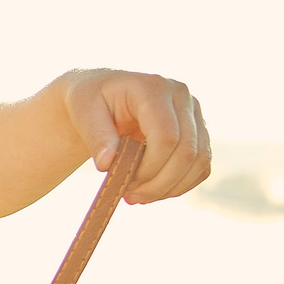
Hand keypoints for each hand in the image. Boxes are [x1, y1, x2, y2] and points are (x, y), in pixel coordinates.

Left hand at [62, 69, 210, 203]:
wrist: (100, 94)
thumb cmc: (90, 100)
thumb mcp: (82, 111)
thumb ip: (96, 136)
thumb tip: (107, 164)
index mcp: (154, 87)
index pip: (166, 136)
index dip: (150, 167)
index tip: (125, 182)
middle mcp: (181, 96)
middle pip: (188, 151)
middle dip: (159, 183)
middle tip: (130, 196)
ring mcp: (194, 113)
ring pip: (200, 160)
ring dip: (171, 187)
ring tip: (139, 196)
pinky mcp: (198, 130)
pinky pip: (202, 166)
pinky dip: (180, 185)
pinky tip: (153, 191)